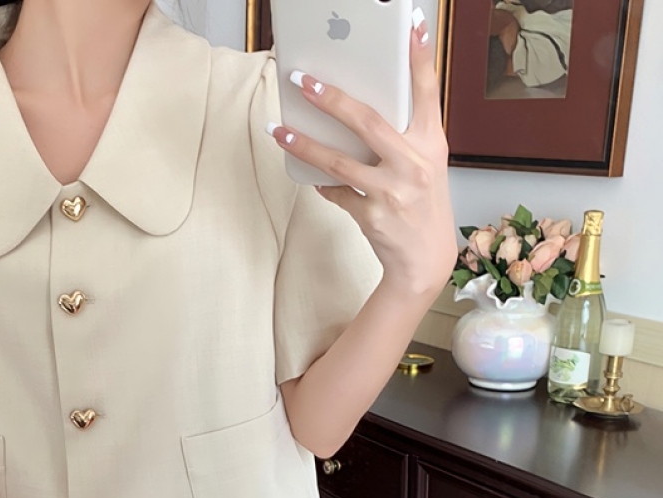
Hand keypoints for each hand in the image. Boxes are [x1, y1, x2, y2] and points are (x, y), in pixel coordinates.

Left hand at [268, 15, 457, 298]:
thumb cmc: (421, 204)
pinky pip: (336, 193)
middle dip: (332, 98)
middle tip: (302, 80)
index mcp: (433, 143)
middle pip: (368, 122)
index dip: (419, 56)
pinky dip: (322, 184)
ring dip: (304, 144)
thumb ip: (403, 137)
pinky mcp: (373, 216)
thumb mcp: (425, 165)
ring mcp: (393, 192)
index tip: (409, 23)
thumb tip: (353, 110)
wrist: (425, 261)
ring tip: (278, 129)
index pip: (427, 91)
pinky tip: (309, 177)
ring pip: (339, 161)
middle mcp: (415, 164)